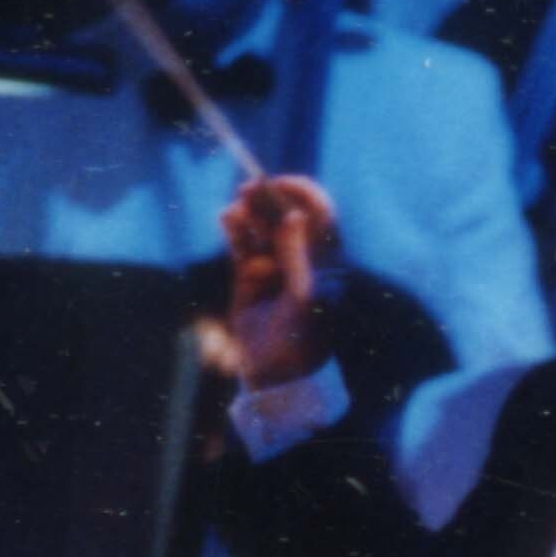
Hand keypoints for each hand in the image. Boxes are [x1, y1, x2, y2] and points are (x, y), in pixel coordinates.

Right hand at [220, 173, 339, 387]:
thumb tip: (295, 216)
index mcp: (327, 260)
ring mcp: (275, 266)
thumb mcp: (305, 296)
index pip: (319, 214)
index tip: (281, 183)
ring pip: (261, 227)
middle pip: (285, 215)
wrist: (276, 373)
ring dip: (250, 212)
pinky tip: (228, 218)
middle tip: (249, 188)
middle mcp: (302, 258)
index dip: (302, 194)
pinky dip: (235, 229)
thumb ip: (298, 254)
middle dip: (269, 199)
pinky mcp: (249, 276)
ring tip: (238, 208)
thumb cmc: (302, 338)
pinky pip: (242, 244)